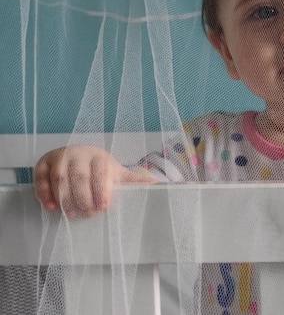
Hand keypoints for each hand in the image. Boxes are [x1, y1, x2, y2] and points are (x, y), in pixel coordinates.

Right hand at [34, 145, 155, 217]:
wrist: (79, 155)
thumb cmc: (100, 170)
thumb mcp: (118, 174)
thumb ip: (135, 181)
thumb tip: (160, 186)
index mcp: (100, 156)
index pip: (101, 172)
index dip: (102, 190)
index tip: (104, 207)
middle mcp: (79, 153)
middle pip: (80, 176)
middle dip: (84, 197)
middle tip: (87, 214)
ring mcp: (60, 157)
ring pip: (60, 177)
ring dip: (65, 197)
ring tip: (71, 214)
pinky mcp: (43, 163)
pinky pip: (40, 177)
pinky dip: (44, 192)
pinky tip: (51, 207)